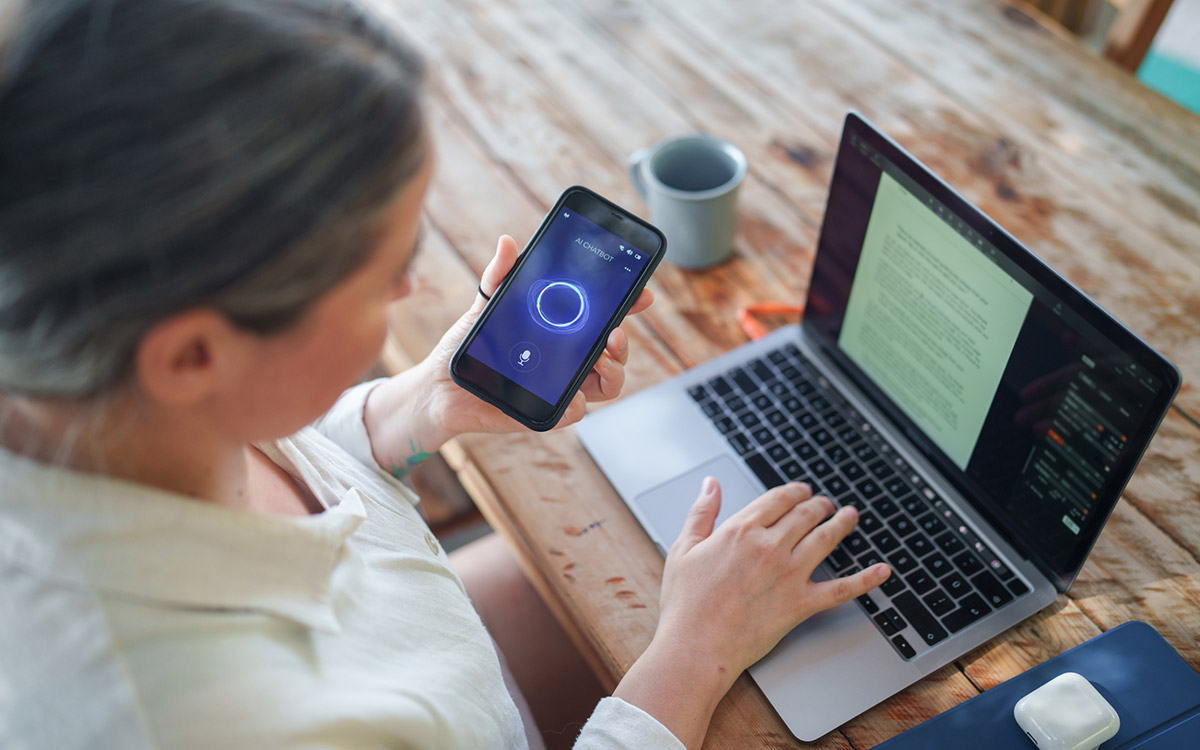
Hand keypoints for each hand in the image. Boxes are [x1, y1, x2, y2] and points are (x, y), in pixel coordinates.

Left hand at [364, 236, 653, 473]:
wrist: (441, 385)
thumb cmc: (468, 344)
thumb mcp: (485, 304)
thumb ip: (500, 276)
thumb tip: (507, 243)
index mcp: (562, 330)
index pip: (604, 317)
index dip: (628, 305)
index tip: (640, 293)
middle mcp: (568, 358)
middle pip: (615, 353)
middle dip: (624, 342)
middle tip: (615, 333)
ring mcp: (561, 386)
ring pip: (607, 384)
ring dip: (613, 372)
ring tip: (601, 360)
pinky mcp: (547, 412)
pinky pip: (573, 411)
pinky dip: (575, 403)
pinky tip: (569, 393)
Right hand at [660, 479, 888, 675]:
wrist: (697, 646)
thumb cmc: (686, 603)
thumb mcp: (684, 548)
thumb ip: (701, 512)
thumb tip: (711, 485)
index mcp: (741, 530)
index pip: (777, 499)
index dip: (793, 491)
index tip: (801, 490)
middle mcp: (769, 546)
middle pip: (804, 515)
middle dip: (818, 505)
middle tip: (825, 503)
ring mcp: (789, 574)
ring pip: (825, 539)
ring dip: (842, 523)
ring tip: (850, 516)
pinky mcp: (800, 604)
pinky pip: (841, 589)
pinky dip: (865, 579)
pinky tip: (882, 571)